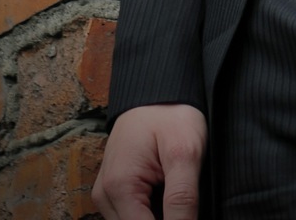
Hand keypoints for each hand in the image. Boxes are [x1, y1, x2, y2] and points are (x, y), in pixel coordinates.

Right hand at [93, 104, 207, 219]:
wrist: (158, 89)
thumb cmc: (171, 113)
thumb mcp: (185, 152)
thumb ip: (182, 199)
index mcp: (119, 187)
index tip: (189, 215)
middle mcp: (105, 196)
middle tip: (186, 201)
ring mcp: (107, 195)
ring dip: (158, 217)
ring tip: (174, 191)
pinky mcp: (114, 191)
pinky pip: (131, 215)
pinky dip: (151, 213)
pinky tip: (167, 197)